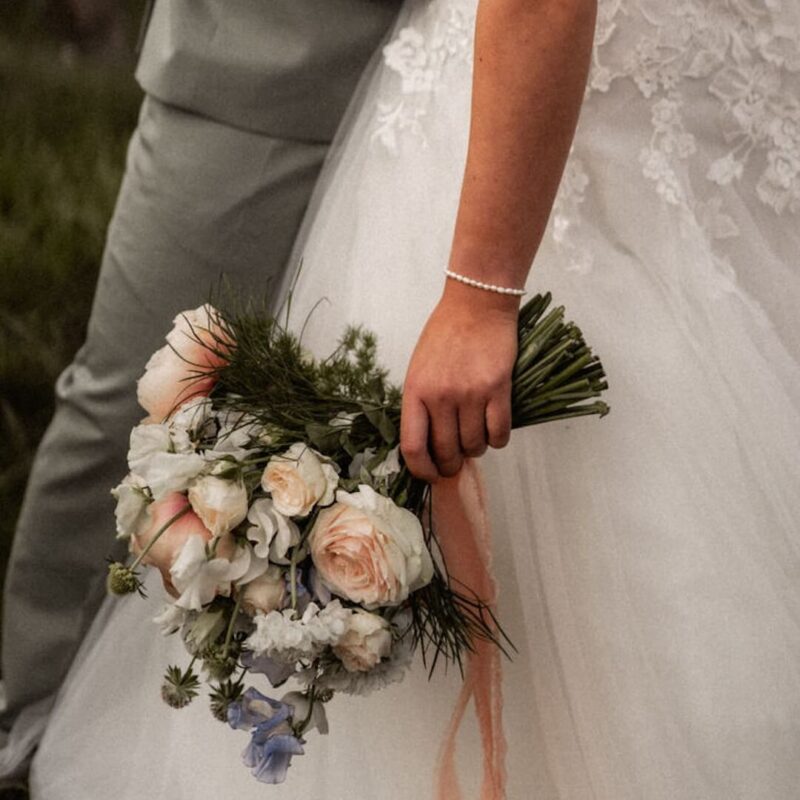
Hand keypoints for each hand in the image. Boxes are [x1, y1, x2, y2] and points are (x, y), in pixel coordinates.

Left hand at [400, 280, 518, 481]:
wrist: (476, 304)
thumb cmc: (445, 334)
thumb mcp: (419, 368)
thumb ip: (421, 403)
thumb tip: (428, 442)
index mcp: (415, 390)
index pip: (413, 446)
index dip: (422, 469)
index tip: (430, 474)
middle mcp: (441, 396)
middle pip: (446, 451)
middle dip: (451, 465)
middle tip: (455, 463)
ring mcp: (470, 393)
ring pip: (474, 445)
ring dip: (475, 450)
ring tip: (475, 440)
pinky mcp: (498, 389)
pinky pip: (499, 433)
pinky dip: (497, 440)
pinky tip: (494, 433)